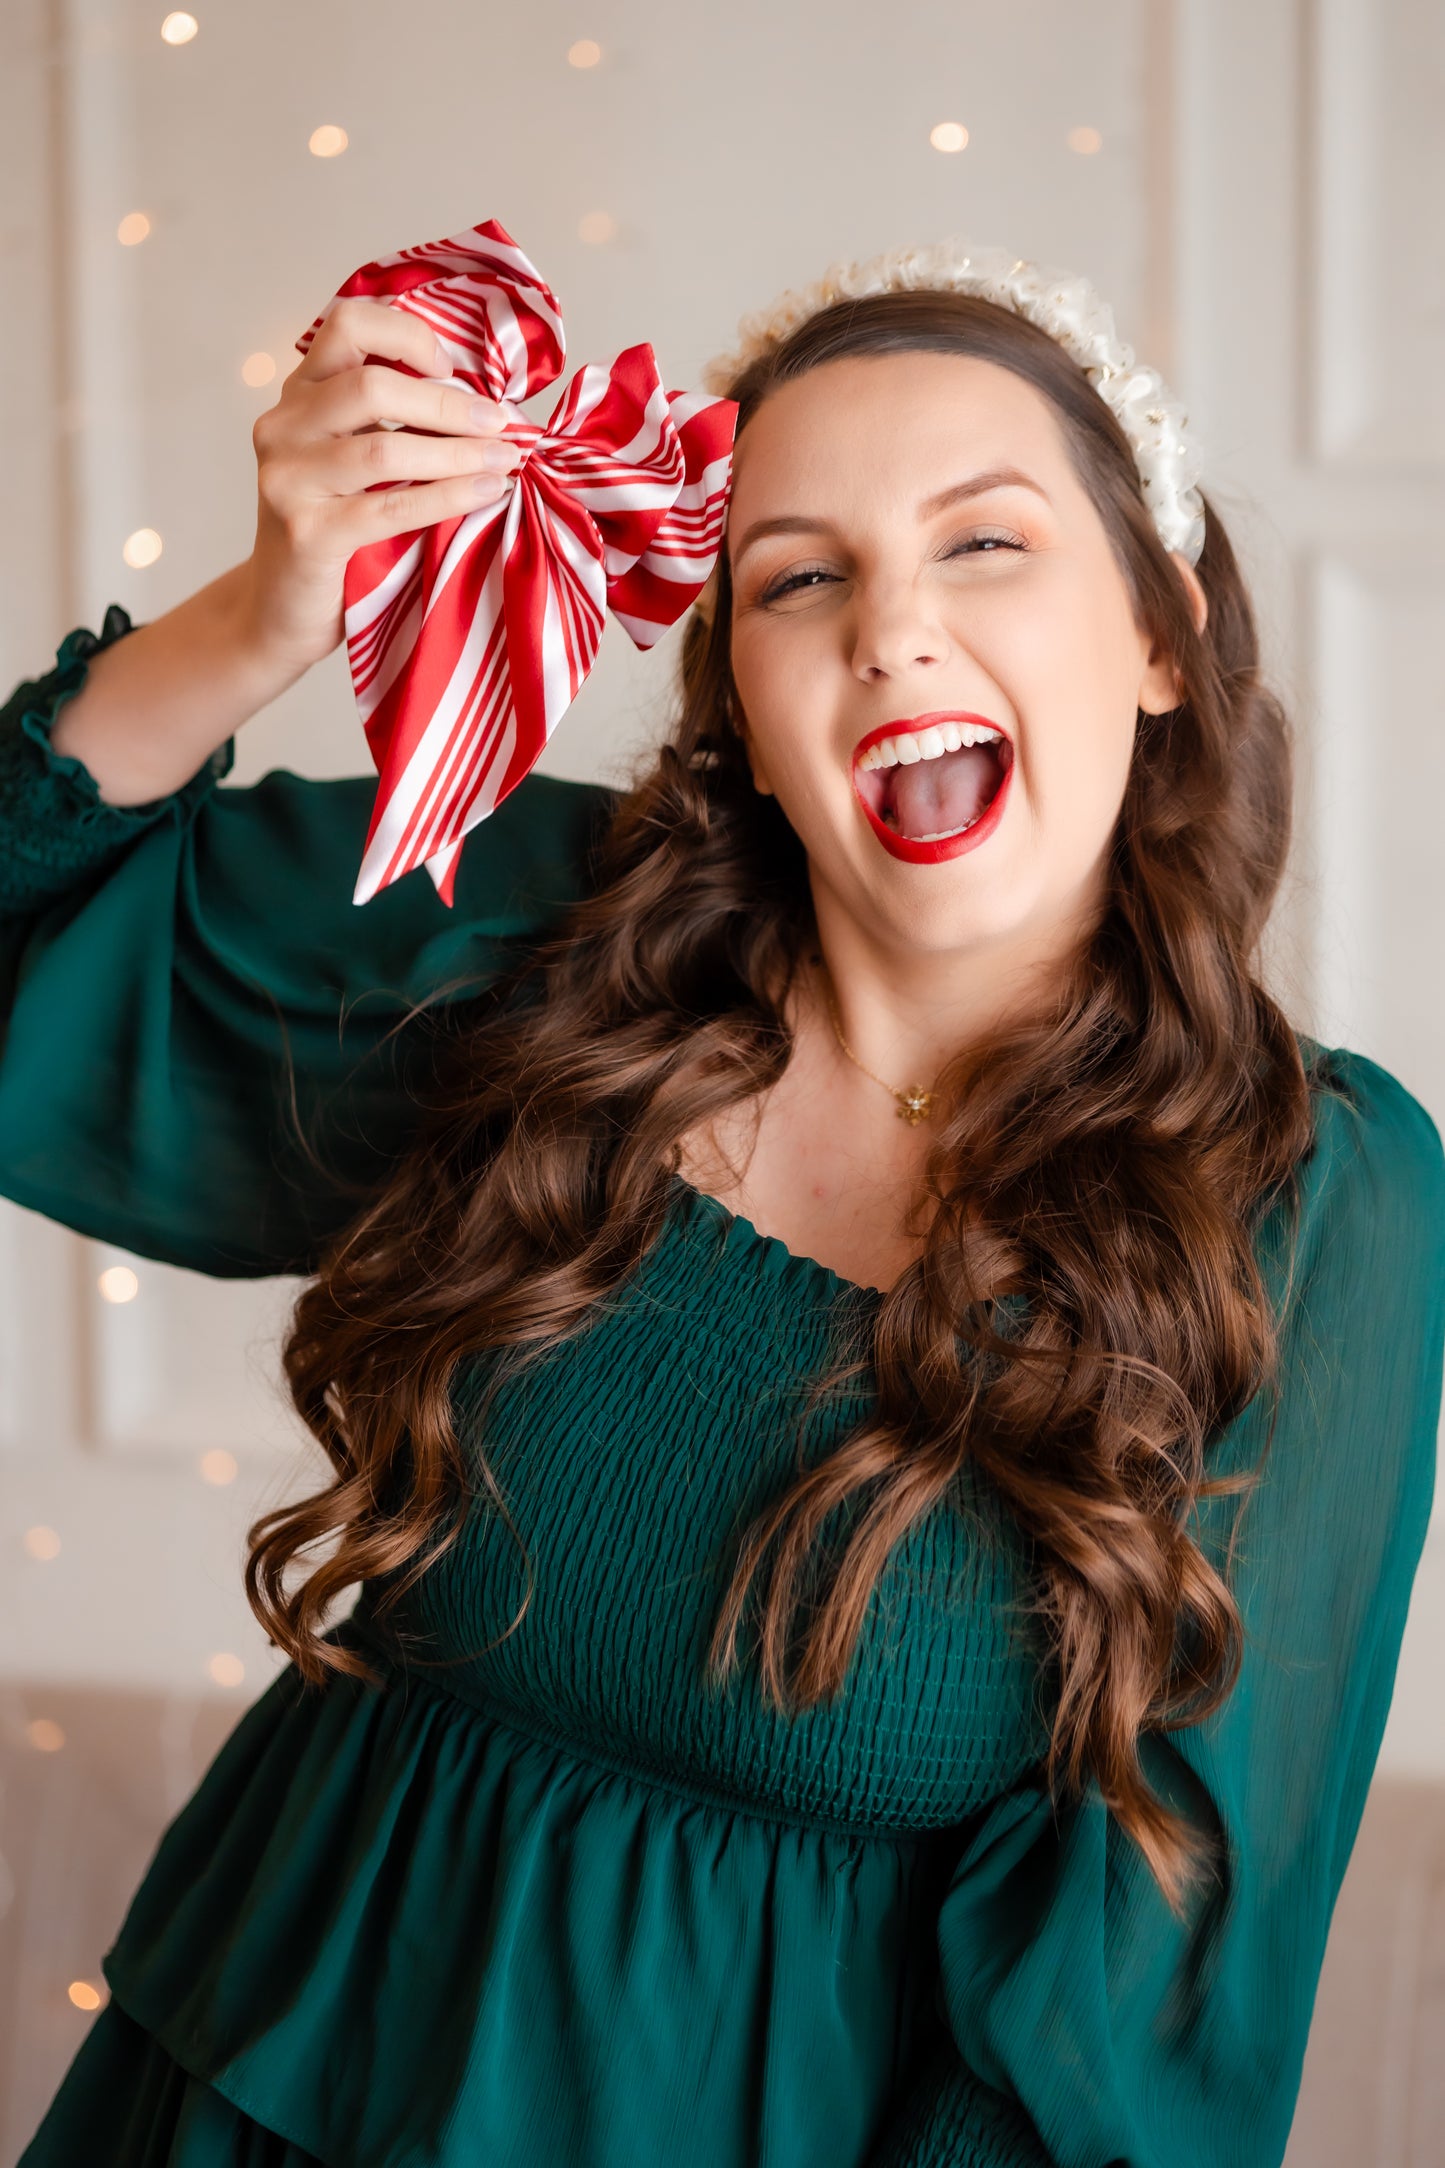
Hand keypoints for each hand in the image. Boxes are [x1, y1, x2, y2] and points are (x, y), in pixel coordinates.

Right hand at [240, 296, 522, 674]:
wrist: (282, 612)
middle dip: (449, 404)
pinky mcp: (306, 532)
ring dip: (457, 452)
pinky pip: (390, 506)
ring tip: (505, 461)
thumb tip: (486, 405)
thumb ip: (392, 425)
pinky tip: (486, 494)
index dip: (406, 333)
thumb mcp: (355, 464)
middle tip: (502, 424)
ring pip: (384, 448)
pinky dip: (447, 497)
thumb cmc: (336, 535)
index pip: (346, 325)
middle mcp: (283, 427)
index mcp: (298, 396)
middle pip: (372, 384)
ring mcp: (287, 479)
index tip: (453, 367)